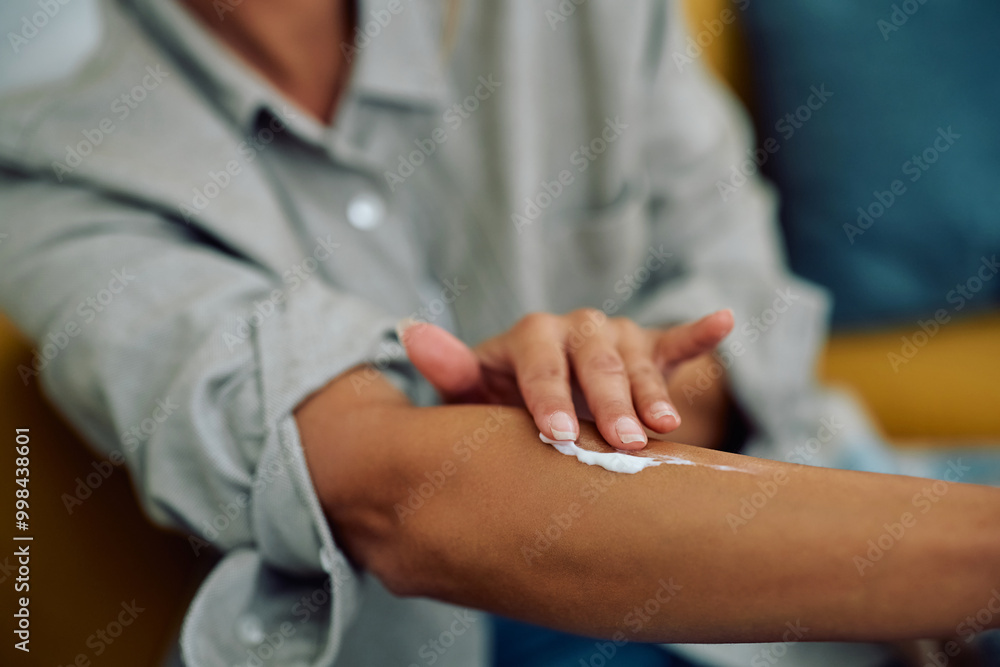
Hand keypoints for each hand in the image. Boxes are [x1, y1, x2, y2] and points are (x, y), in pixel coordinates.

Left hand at [398, 308, 733, 449]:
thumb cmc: (500, 404)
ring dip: (652, 391)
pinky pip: (675, 341)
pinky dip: (699, 333)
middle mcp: (574, 328)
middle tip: (625, 444)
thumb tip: (410, 331)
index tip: (556, 436)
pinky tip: (723, 321)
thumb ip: (450, 368)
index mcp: (530, 337)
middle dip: (610, 403)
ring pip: (637, 359)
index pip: (540, 363)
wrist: (536, 399)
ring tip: (667, 426)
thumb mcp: (471, 394)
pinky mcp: (649, 349)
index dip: (548, 397)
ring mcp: (615, 336)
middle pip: (595, 361)